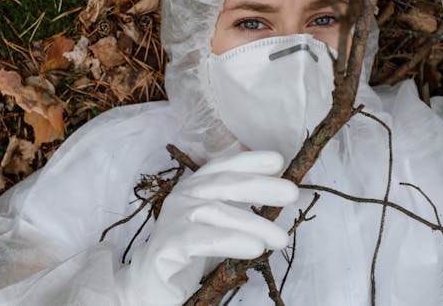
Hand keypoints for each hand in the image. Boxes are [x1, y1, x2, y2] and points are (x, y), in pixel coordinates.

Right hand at [115, 151, 298, 305]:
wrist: (150, 282)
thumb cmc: (190, 250)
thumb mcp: (217, 224)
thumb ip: (238, 208)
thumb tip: (278, 194)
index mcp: (196, 187)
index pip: (223, 166)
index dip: (249, 160)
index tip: (279, 161)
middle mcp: (183, 196)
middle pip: (224, 184)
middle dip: (260, 186)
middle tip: (292, 193)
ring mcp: (173, 218)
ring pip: (216, 212)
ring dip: (253, 223)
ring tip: (281, 239)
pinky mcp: (168, 244)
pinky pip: (201, 239)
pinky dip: (230, 241)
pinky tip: (254, 248)